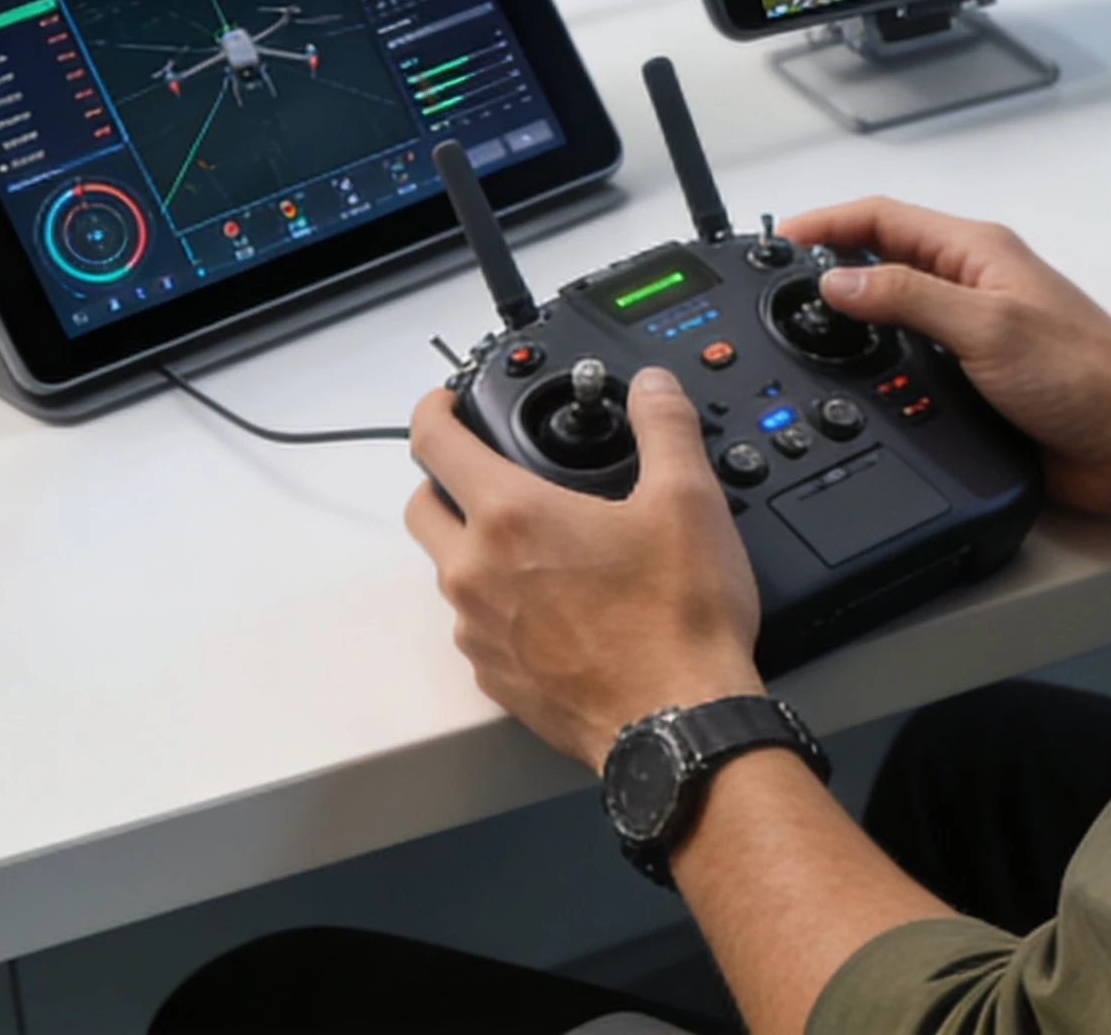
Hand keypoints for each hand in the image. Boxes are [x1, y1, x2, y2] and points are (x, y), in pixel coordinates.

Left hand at [404, 368, 763, 764]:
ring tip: (540, 545)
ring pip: (448, 570)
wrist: (679, 722)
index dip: (433, 410)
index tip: (445, 404)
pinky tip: (555, 606)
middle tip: (490, 472)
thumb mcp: (688, 500)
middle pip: (422, 507)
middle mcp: (476, 572)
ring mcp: (478, 631)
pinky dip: (498, 604)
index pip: (434, 443)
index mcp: (512, 516)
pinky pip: (475, 625)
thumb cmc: (678, 618)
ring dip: (475, 546)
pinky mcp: (494, 677)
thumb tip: (653, 388)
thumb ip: (665, 427)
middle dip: (444, 480)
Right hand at [777, 197, 1110, 541]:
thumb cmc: (1085, 374)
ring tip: (798, 339)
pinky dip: (876, 372)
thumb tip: (837, 281)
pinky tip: (850, 390)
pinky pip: (911, 369)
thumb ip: (909, 298)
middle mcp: (972, 288)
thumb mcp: (987, 326)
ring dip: (850, 326)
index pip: (884, 218)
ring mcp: (973, 337)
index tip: (776, 239)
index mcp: (977, 253)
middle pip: (882, 264)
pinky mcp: (974, 385)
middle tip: (772, 292)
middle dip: (828, 272)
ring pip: (892, 320)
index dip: (828, 222)